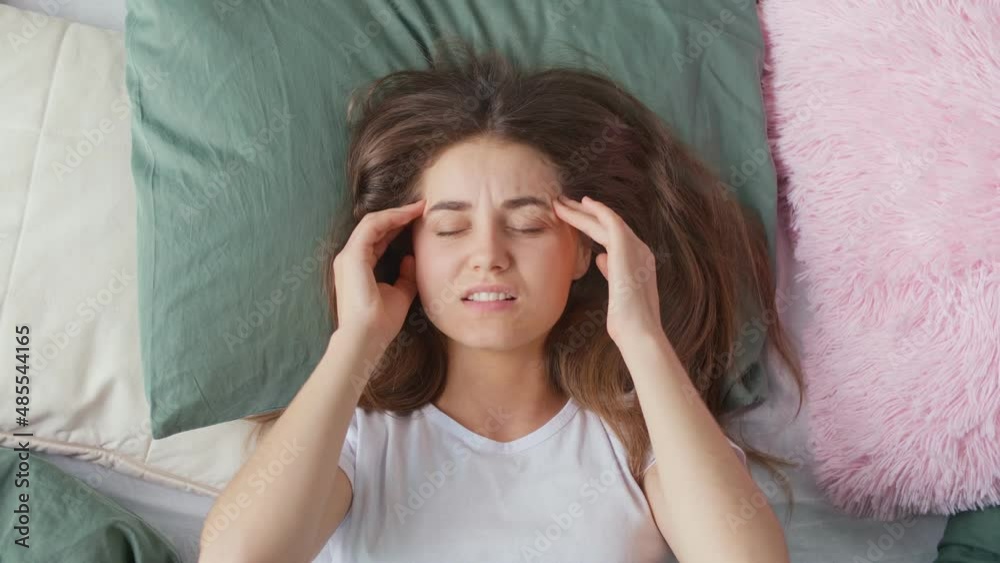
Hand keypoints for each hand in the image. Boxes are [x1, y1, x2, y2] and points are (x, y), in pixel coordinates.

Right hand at [331, 199, 424, 343]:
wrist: (366, 337)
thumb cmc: (380, 322)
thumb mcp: (400, 294)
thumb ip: (405, 276)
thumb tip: (410, 259)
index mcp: (359, 267)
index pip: (379, 238)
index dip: (398, 226)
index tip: (420, 219)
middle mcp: (350, 258)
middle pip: (376, 227)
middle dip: (399, 215)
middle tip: (422, 207)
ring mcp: (349, 256)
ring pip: (373, 222)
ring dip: (397, 212)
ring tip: (419, 207)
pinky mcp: (352, 256)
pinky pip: (372, 227)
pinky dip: (391, 218)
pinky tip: (409, 214)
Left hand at [553, 195, 662, 343]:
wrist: (639, 332)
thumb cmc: (627, 322)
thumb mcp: (618, 293)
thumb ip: (612, 271)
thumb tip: (601, 258)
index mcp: (640, 261)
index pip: (613, 237)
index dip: (594, 225)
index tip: (577, 219)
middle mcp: (640, 251)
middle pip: (609, 225)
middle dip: (586, 213)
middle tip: (565, 203)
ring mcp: (636, 248)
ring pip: (606, 220)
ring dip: (583, 210)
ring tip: (562, 202)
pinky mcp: (627, 249)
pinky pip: (611, 221)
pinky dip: (597, 210)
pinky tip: (583, 203)